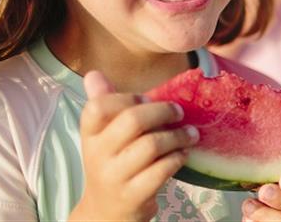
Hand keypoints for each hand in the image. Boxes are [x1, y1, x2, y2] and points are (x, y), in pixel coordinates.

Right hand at [69, 71, 198, 221]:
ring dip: (178, 136)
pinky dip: (177, 158)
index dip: (128, 97)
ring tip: (190, 134)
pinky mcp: (132, 195)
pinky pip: (162, 170)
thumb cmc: (113, 164)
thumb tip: (94, 74)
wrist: (107, 211)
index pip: (98, 106)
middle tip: (179, 112)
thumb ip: (104, 104)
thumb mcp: (103, 137)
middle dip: (163, 111)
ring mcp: (114, 176)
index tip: (147, 98)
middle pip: (132, 120)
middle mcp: (97, 154)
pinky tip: (183, 155)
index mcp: (90, 134)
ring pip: (152, 145)